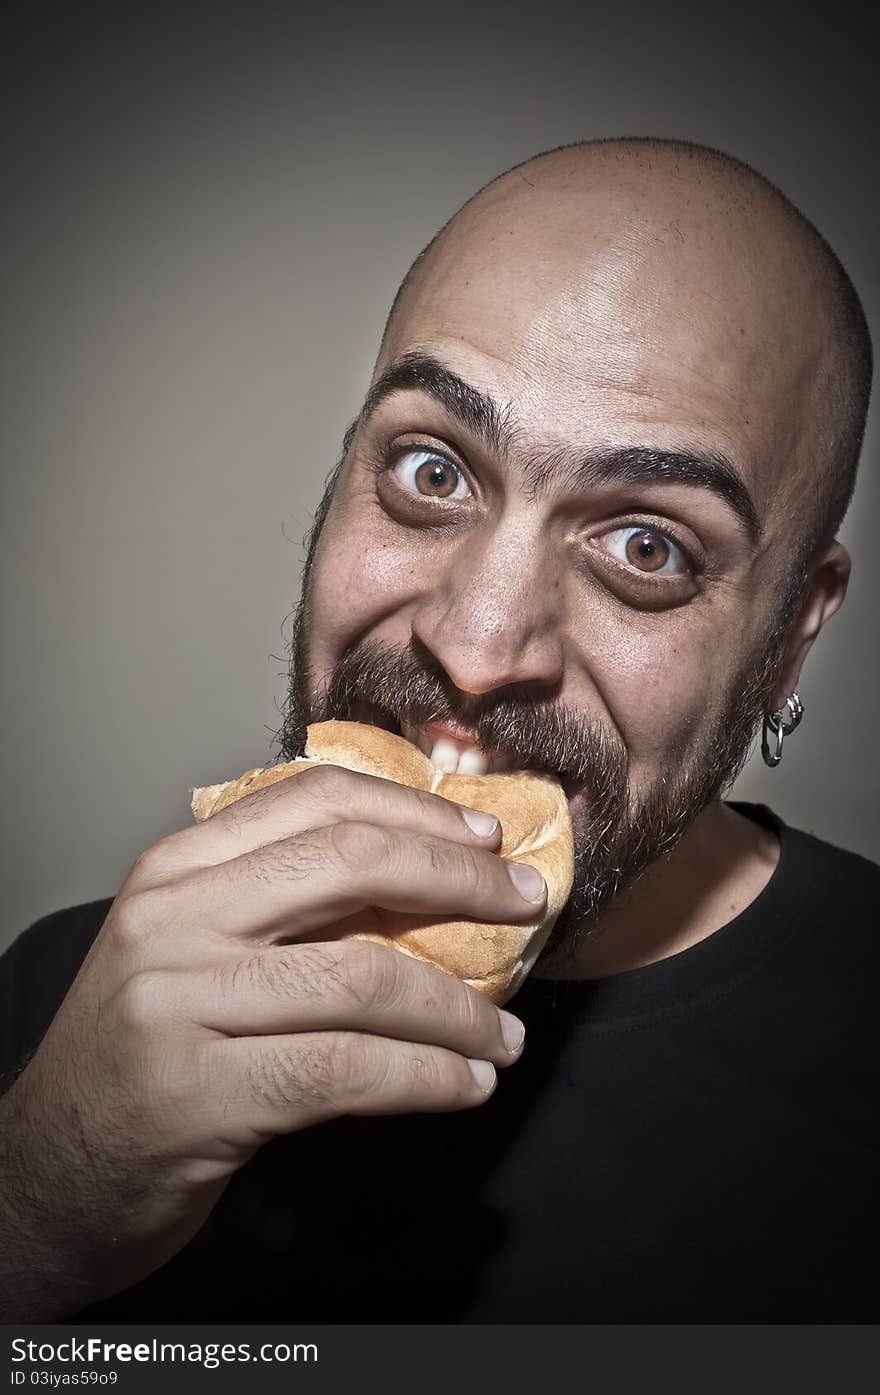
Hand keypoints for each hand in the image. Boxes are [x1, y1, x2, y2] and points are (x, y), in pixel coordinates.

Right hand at [0, 764, 543, 1317]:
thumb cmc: (141, 1054)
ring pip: (361, 977)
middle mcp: (172, 918)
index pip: (316, 800)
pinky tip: (465, 1084)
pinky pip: (346, 1070)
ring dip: (460, 1008)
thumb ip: (283, 909)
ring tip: (506, 1034)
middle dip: (459, 879)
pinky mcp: (195, 1094)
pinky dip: (427, 1077)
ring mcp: (177, 1002)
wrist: (45, 1171)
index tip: (486, 835)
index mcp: (178, 868)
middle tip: (524, 903)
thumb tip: (427, 886)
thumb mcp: (193, 953)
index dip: (417, 811)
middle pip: (348, 863)